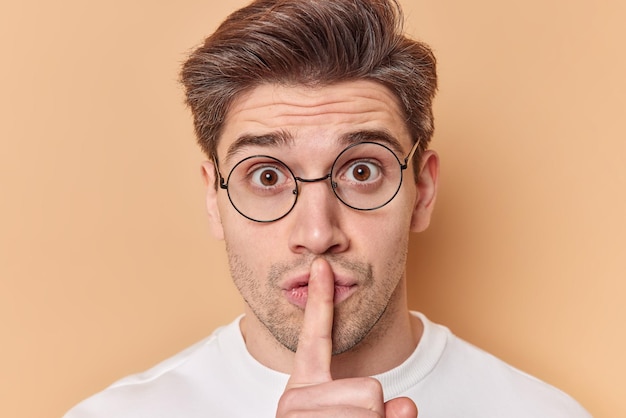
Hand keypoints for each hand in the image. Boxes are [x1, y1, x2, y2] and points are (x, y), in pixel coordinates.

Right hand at [276, 258, 417, 416]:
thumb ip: (384, 410)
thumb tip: (407, 405)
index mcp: (305, 387)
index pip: (316, 338)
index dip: (320, 300)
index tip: (321, 266)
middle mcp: (295, 395)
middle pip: (370, 387)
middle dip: (373, 412)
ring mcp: (295, 411)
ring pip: (371, 406)